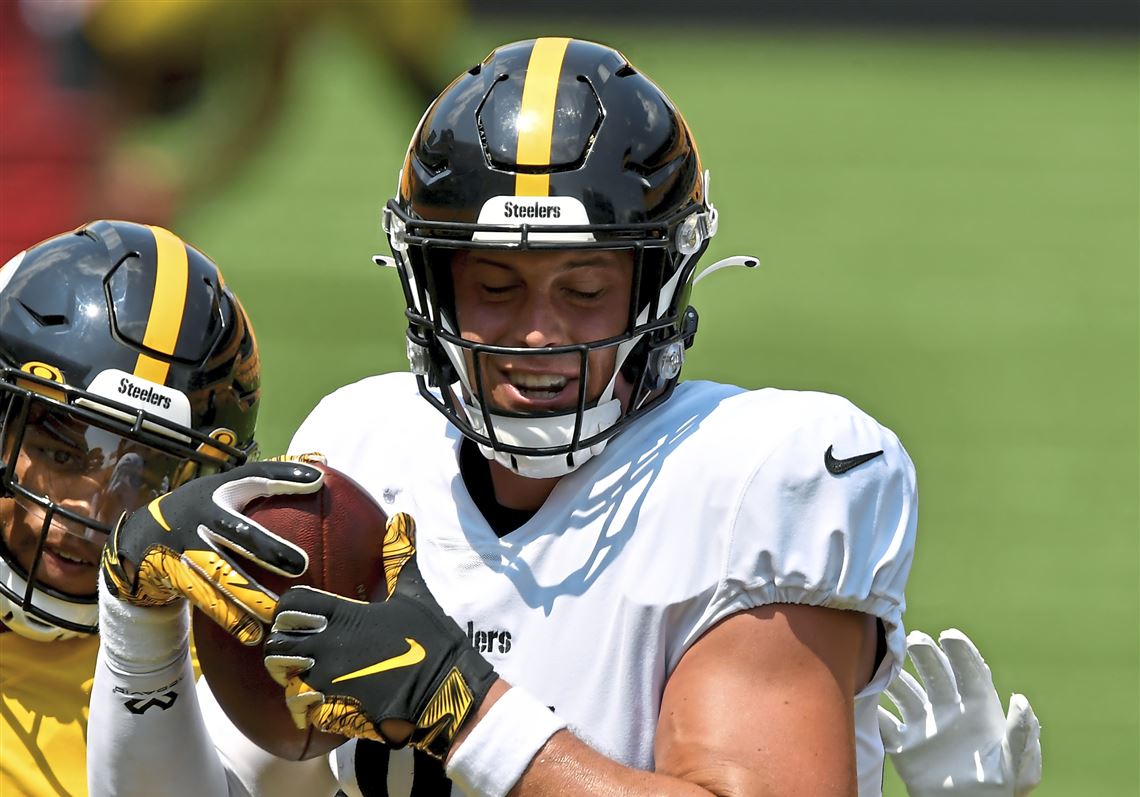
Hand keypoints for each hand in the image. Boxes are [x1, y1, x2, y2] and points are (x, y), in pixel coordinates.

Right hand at [101, 461, 319, 644]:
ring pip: (221, 575)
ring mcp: (185, 549)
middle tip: (301, 565)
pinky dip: (230, 619)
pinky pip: (206, 601)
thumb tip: (320, 477)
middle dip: (269, 549)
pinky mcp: (175, 577)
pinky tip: (253, 636)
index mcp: (218, 494)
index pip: (254, 478)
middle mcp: (201, 519)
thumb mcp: (225, 493)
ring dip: (250, 595)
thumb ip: (268, 484)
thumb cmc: (200, 513)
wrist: (138, 541)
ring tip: (277, 612)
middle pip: (238, 533)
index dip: (283, 476)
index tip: (317, 482)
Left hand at [264, 513, 496, 759]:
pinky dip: (304, 708)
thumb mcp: (414, 593)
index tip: (296, 614)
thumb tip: (402, 518)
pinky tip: (318, 702)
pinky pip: (302, 711)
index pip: (292, 605)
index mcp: (345, 616)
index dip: (288, 609)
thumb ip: (399, 558)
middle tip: (296, 647)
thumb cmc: (431, 640)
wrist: (445, 690)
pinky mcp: (337, 712)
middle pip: (278, 645)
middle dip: (282, 646)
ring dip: (290, 678)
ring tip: (304, 675)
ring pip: (285, 680)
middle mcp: (330, 647)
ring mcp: (330, 682)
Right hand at [879, 628, 1041, 796]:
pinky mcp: (903, 745)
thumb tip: (1020, 699)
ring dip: (893, 675)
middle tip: (915, 641)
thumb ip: (1022, 733)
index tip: (949, 636)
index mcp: (978, 708)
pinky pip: (882, 721)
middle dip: (924, 653)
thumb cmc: (1003, 790)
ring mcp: (924, 724)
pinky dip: (870, 707)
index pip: (969, 671)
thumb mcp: (1020, 766)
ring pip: (904, 689)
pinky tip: (862, 693)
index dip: (960, 651)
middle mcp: (948, 708)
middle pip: (933, 671)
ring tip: (884, 663)